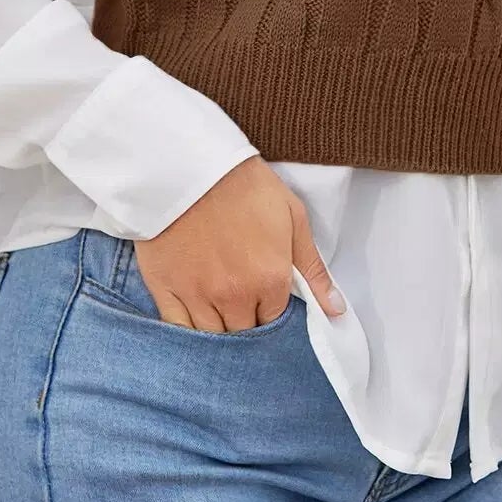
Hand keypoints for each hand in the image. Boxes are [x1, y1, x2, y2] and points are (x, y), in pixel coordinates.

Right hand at [132, 154, 346, 330]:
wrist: (191, 163)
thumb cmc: (243, 185)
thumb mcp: (292, 218)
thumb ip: (314, 270)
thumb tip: (336, 309)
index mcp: (269, 279)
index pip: (275, 322)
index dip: (271, 312)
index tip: (265, 300)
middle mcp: (234, 296)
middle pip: (245, 335)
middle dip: (247, 324)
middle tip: (242, 303)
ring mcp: (197, 295)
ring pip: (212, 338)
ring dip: (220, 332)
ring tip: (220, 311)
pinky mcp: (166, 288)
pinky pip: (178, 330)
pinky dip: (187, 333)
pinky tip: (194, 319)